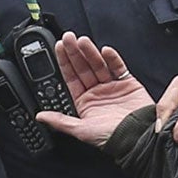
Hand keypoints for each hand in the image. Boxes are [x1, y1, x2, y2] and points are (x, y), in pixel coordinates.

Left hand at [36, 33, 152, 147]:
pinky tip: (105, 51)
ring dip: (90, 52)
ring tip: (83, 41)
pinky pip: (119, 67)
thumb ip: (60, 121)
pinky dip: (112, 59)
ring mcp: (112, 86)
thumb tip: (40, 116)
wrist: (138, 139)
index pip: (71, 77)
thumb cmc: (111, 138)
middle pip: (84, 67)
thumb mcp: (80, 130)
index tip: (59, 47)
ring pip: (99, 65)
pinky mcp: (128, 83)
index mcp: (84, 102)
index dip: (65, 62)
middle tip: (68, 38)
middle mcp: (97, 93)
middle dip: (75, 52)